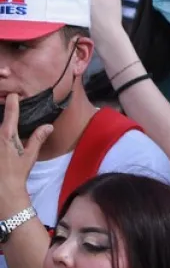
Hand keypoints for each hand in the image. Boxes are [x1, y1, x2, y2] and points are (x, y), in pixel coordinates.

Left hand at [0, 95, 52, 212]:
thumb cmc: (17, 173)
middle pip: (0, 121)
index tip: (13, 94)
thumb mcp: (29, 156)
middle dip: (5, 113)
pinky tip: (5, 144)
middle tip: (8, 105)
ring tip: (10, 132)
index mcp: (7, 135)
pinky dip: (1, 136)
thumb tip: (48, 126)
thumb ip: (37, 138)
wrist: (3, 190)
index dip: (12, 102)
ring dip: (2, 126)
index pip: (11, 114)